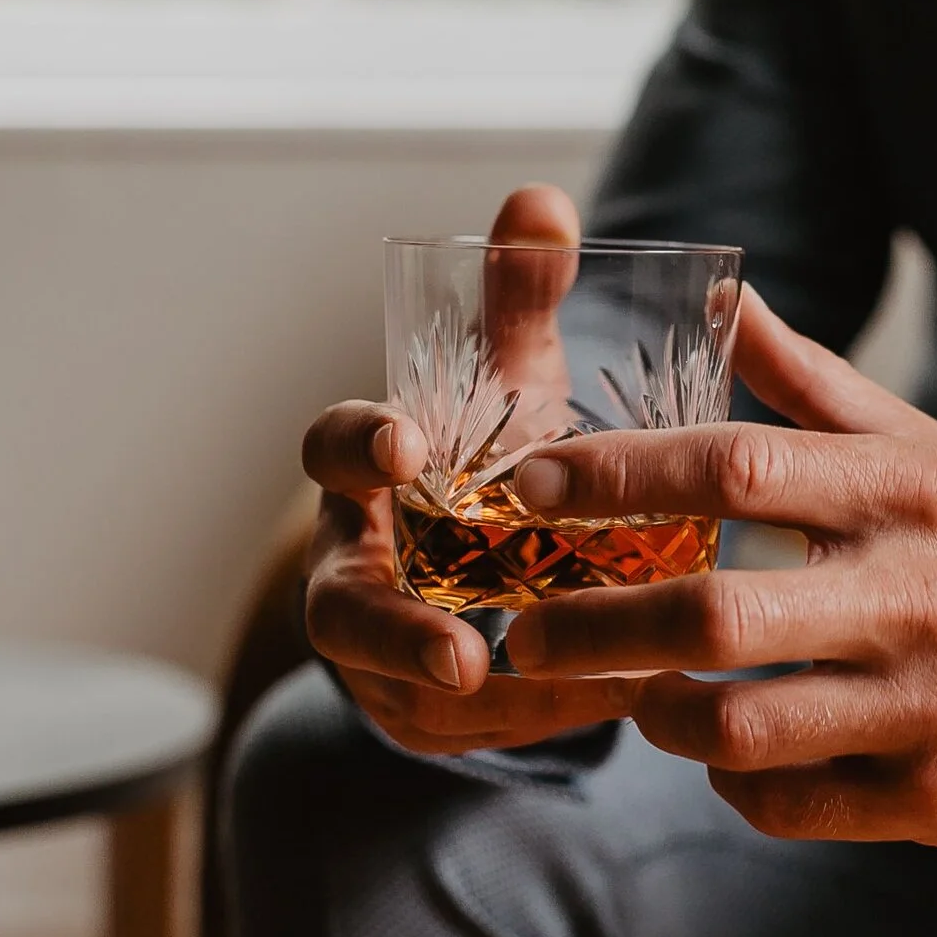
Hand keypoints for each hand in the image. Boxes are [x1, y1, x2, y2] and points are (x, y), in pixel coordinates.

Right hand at [301, 185, 638, 753]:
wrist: (503, 562)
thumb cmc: (504, 454)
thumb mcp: (512, 379)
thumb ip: (521, 298)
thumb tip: (543, 202)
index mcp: (369, 474)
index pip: (330, 450)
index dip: (356, 447)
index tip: (404, 447)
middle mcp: (360, 567)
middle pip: (340, 613)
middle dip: (393, 635)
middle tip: (457, 656)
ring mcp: (385, 654)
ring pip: (409, 692)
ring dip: (487, 700)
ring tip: (562, 699)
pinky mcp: (431, 717)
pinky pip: (472, 734)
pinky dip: (535, 722)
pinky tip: (606, 711)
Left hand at [506, 286, 936, 856]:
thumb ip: (820, 388)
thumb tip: (725, 298)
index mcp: (914, 490)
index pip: (737, 462)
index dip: (618, 474)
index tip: (532, 482)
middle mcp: (923, 591)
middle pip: (712, 612)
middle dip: (593, 626)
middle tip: (524, 630)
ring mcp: (933, 703)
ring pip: (739, 727)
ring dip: (657, 716)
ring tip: (631, 696)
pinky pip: (790, 805)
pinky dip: (734, 787)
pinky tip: (726, 760)